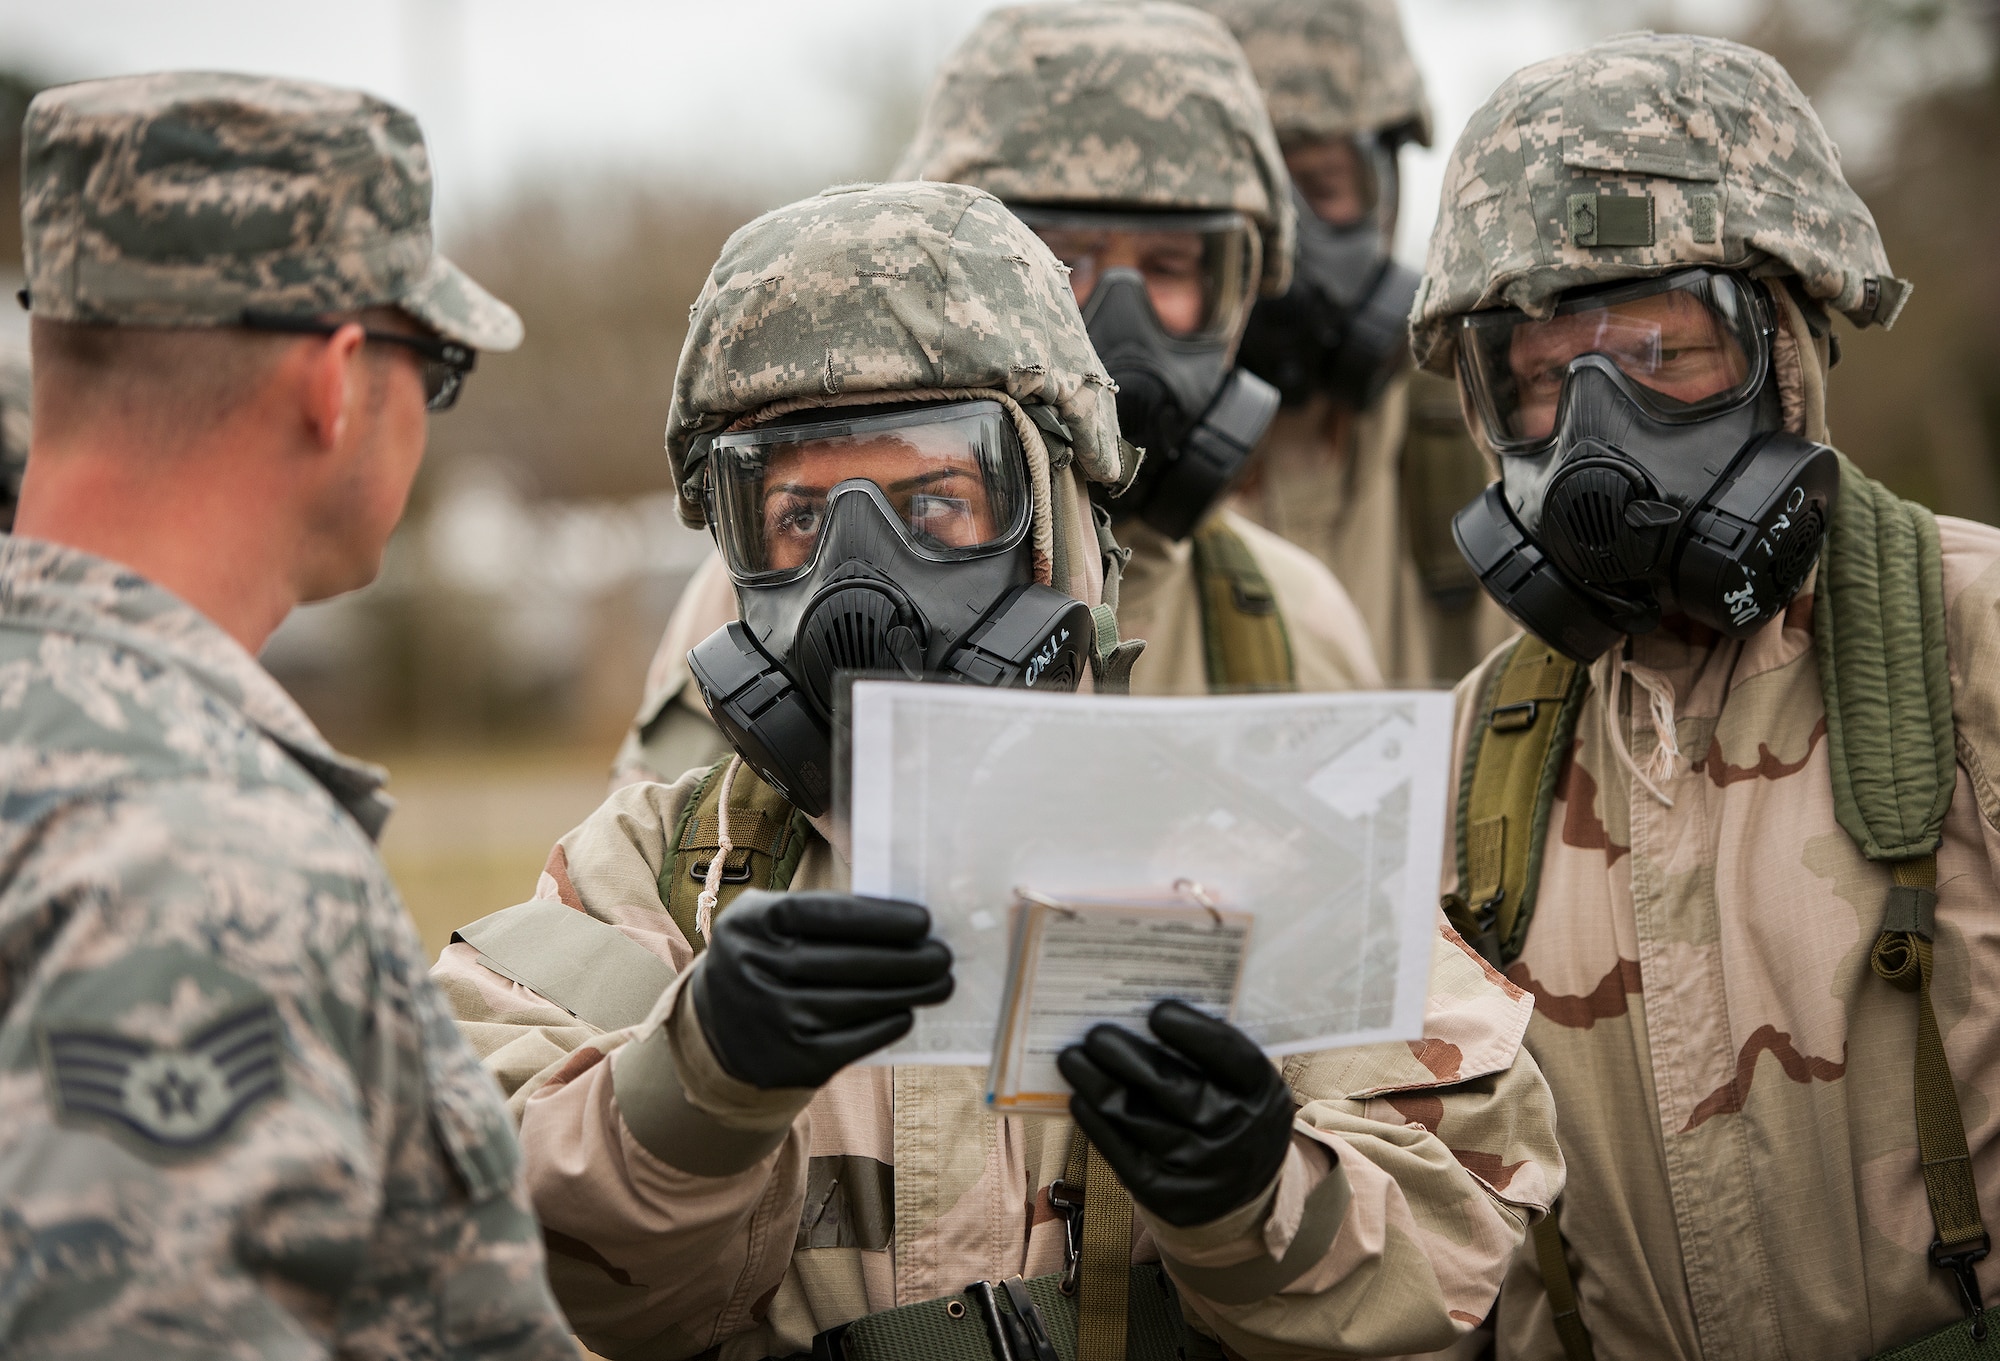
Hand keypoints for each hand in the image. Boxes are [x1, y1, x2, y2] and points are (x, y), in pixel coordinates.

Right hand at [688, 890, 953, 1089]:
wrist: (715, 1023)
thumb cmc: (765, 956)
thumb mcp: (769, 920)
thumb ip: (822, 912)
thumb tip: (904, 921)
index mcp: (750, 924)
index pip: (822, 915)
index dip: (877, 919)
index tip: (923, 920)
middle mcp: (752, 971)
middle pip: (844, 963)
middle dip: (905, 959)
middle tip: (943, 954)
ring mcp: (769, 1021)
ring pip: (854, 1004)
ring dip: (907, 993)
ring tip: (940, 982)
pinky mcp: (788, 1062)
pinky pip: (851, 1043)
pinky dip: (885, 1026)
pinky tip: (907, 1013)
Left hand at [1058, 999, 1295, 1227]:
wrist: (1239, 1192)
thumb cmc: (1229, 1111)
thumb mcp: (1241, 1083)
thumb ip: (1208, 1050)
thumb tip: (1142, 1009)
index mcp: (1261, 1094)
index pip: (1231, 1056)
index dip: (1194, 1033)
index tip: (1157, 1011)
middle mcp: (1236, 1134)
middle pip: (1173, 1089)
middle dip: (1127, 1057)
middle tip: (1095, 1033)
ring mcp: (1201, 1169)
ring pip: (1136, 1118)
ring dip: (1097, 1084)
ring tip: (1072, 1058)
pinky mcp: (1166, 1195)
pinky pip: (1121, 1153)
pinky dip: (1095, 1122)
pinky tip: (1080, 1098)